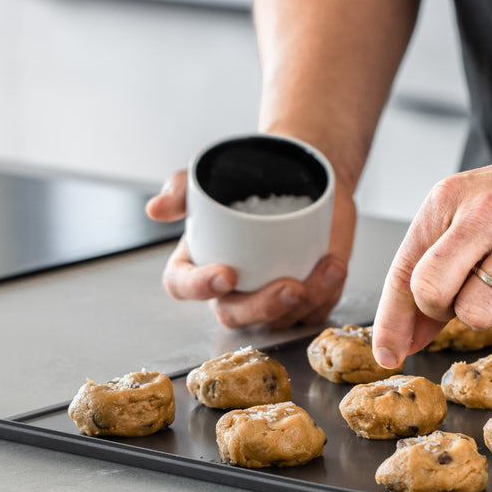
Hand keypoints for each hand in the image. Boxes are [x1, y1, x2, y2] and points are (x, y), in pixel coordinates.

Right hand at [145, 170, 355, 328]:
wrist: (300, 174)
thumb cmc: (246, 182)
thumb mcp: (211, 178)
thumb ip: (180, 190)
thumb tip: (155, 209)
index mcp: (198, 265)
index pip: (184, 286)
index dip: (200, 286)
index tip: (226, 273)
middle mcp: (232, 290)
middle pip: (236, 315)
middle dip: (264, 307)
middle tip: (291, 287)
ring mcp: (270, 297)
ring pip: (283, 318)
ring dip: (309, 298)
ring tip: (328, 266)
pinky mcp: (305, 298)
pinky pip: (316, 310)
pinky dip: (329, 293)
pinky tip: (336, 268)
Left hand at [371, 139, 491, 367]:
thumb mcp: (477, 210)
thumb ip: (440, 266)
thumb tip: (405, 337)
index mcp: (451, 198)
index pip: (406, 269)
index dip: (391, 320)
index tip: (386, 354)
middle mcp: (486, 214)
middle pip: (430, 293)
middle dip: (440, 312)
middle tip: (466, 298)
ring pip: (476, 315)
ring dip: (490, 313)